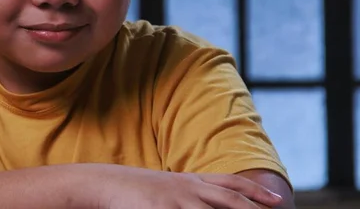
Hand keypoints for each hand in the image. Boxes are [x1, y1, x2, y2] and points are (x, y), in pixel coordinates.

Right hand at [87, 165, 282, 208]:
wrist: (108, 183)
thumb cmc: (137, 189)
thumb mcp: (167, 188)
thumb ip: (189, 194)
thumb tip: (204, 203)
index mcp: (191, 181)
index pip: (230, 184)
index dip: (254, 192)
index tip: (277, 201)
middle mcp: (188, 189)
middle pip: (229, 199)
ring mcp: (177, 202)